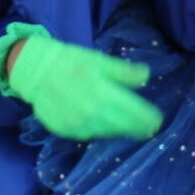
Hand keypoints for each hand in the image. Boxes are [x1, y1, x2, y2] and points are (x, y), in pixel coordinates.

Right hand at [0, 26, 162, 139]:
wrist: (36, 71)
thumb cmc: (72, 61)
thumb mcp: (100, 61)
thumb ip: (124, 72)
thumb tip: (147, 76)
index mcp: (102, 92)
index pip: (133, 112)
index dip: (147, 118)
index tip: (158, 121)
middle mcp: (90, 113)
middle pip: (122, 126)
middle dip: (138, 127)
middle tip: (149, 128)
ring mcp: (76, 125)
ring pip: (106, 132)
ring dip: (120, 130)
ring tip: (130, 127)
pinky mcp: (65, 131)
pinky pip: (89, 134)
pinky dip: (99, 130)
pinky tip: (105, 124)